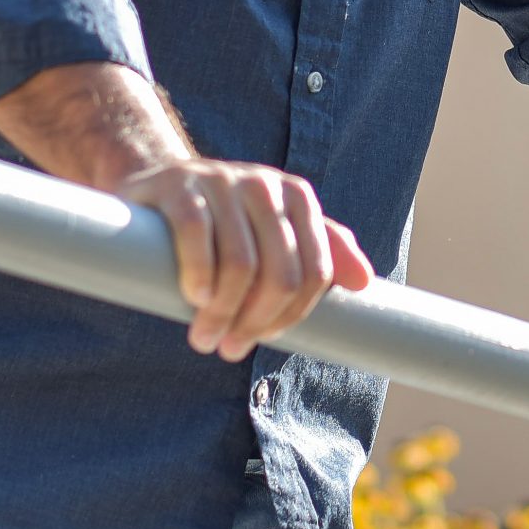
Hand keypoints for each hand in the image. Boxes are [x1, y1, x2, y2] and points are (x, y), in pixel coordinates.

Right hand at [119, 160, 374, 361]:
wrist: (163, 186)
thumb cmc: (229, 220)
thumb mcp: (279, 229)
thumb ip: (323, 250)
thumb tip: (365, 281)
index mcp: (297, 198)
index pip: (314, 271)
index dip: (293, 314)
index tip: (264, 337)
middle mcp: (265, 185)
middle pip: (280, 273)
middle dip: (256, 321)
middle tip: (229, 347)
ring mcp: (223, 181)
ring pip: (240, 263)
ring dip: (222, 313)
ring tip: (204, 339)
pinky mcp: (180, 185)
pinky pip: (197, 236)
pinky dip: (200, 275)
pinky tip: (195, 299)